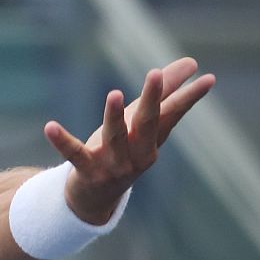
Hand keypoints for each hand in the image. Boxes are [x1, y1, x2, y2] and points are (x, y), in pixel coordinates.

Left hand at [44, 56, 215, 224]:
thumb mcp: (141, 122)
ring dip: (115, 116)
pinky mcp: (87, 171)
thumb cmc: (123, 150)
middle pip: (147, 123)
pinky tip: (49, 126)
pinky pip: (73, 154)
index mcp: (152, 140)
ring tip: (115, 93)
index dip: (189, 97)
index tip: (209, 78)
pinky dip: (62, 141)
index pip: (173, 114)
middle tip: (156, 73)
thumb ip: (164, 94)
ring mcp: (113, 164)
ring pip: (115, 137)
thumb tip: (191, 62)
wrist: (96, 197)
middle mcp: (137, 154)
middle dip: (153, 99)